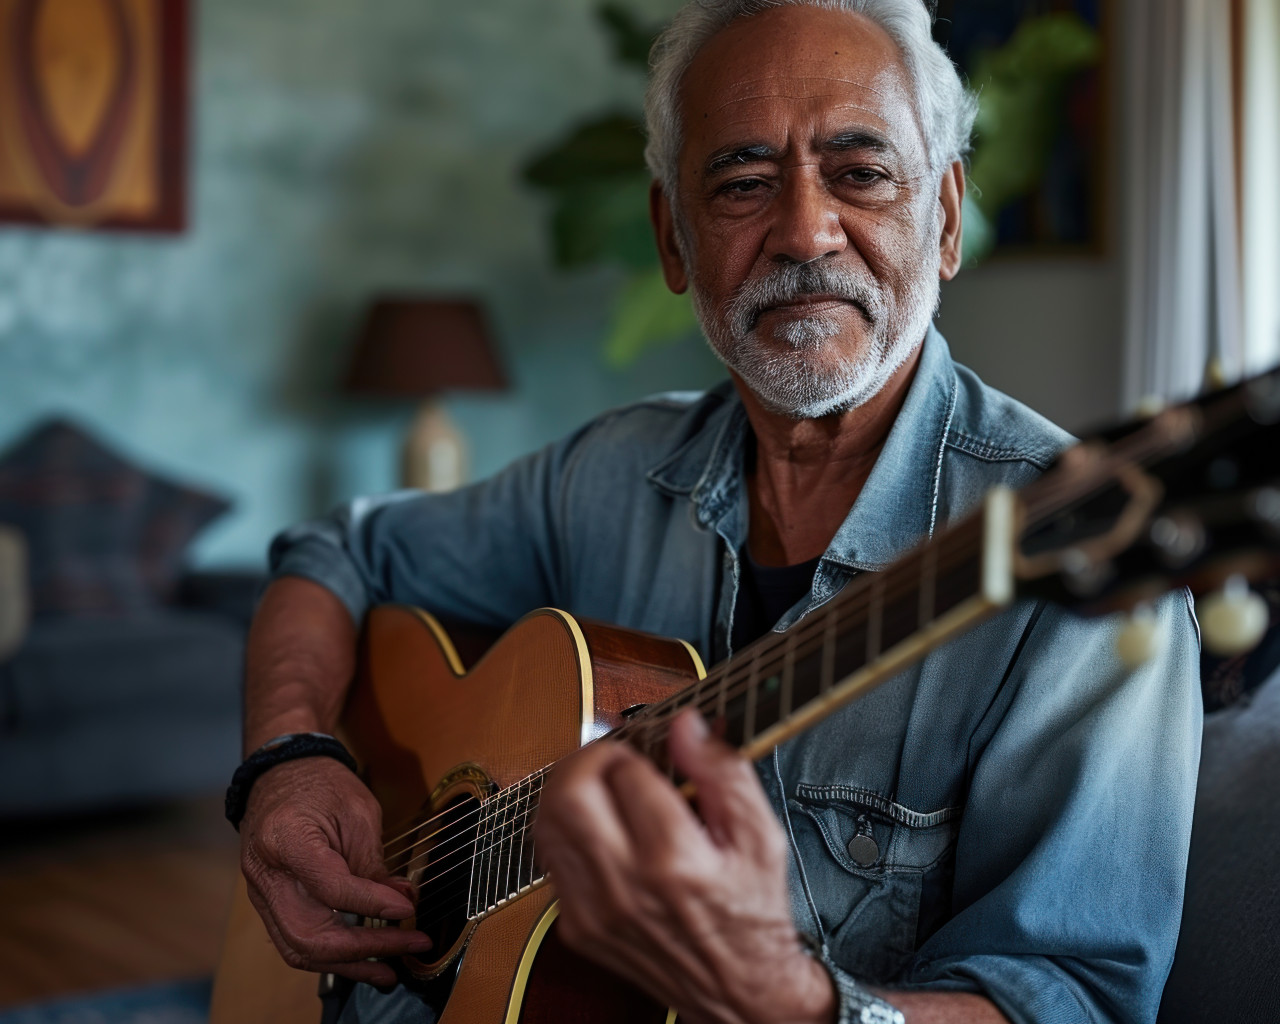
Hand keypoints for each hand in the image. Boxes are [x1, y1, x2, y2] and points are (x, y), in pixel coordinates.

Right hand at [239, 757, 433, 984]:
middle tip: (407, 946)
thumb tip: (402, 902)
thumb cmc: (320, 784)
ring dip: (348, 965)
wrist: (281, 772)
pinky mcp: (270, 903)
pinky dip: (331, 955)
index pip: (331, 889)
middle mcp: (265, 875)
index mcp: (285, 840)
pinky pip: (296, 941)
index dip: (373, 904)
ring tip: (389, 971)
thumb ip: (374, 863)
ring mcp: (262, 894)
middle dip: (364, 950)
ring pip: (299, 949)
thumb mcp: (357, 812)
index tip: (408, 910)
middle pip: (309, 935)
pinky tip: (363, 958)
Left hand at [534, 710, 835, 1023]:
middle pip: (568, 792)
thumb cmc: (752, 910)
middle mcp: (625, 887)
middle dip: (588, 757)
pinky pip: (549, 858)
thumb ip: (724, 771)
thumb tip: (687, 724)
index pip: (627, 772)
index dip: (641, 748)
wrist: (739, 990)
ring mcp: (593, 911)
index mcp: (674, 860)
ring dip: (570, 788)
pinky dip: (566, 828)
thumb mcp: (760, 835)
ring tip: (603, 783)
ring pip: (547, 822)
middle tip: (615, 756)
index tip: (657, 748)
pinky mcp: (576, 928)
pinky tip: (597, 825)